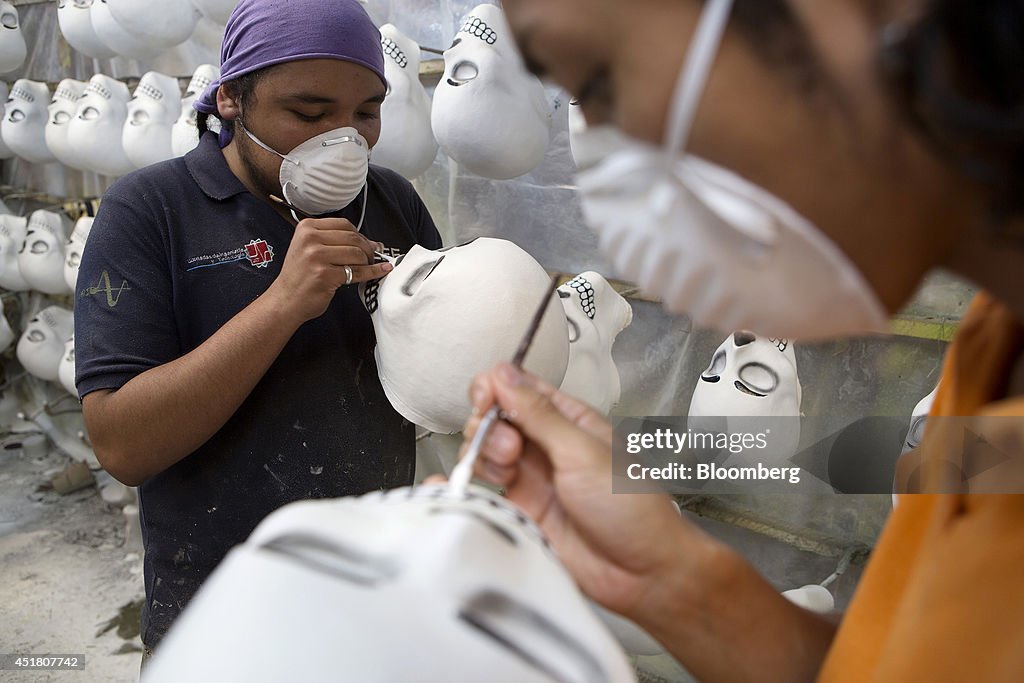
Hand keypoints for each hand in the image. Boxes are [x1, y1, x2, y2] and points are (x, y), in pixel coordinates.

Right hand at [267, 216, 391, 323]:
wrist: (286, 300)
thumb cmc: (300, 277)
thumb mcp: (310, 249)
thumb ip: (336, 242)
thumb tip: (372, 242)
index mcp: (306, 228)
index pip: (344, 224)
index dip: (360, 235)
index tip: (369, 244)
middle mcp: (310, 239)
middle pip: (353, 238)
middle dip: (367, 249)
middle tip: (372, 258)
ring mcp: (316, 256)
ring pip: (357, 253)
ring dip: (367, 262)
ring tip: (366, 268)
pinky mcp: (325, 275)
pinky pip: (357, 271)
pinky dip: (372, 272)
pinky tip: (379, 271)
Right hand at [461, 363, 709, 625]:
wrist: (641, 572)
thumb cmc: (630, 507)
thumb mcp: (582, 451)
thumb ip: (538, 414)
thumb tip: (504, 374)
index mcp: (569, 419)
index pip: (519, 387)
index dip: (495, 387)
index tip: (486, 399)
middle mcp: (548, 443)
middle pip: (496, 416)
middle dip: (489, 424)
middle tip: (508, 445)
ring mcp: (532, 476)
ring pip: (487, 449)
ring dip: (485, 452)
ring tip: (507, 470)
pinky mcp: (521, 508)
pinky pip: (486, 485)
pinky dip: (475, 479)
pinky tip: (484, 483)